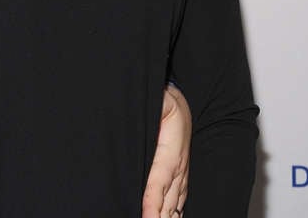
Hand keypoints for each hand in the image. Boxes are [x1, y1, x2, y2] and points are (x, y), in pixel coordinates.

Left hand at [142, 83, 190, 216]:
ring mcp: (181, 173)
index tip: (148, 216)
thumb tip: (127, 122)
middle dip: (159, 215)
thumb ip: (147, 115)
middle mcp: (178, 166)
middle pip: (168, 199)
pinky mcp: (179, 175)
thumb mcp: (156, 103)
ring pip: (175, 203)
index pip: (159, 181)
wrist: (178, 102)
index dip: (153, 202)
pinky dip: (173, 212)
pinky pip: (179, 199)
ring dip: (166, 215)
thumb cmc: (162, 102)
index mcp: (171, 150)